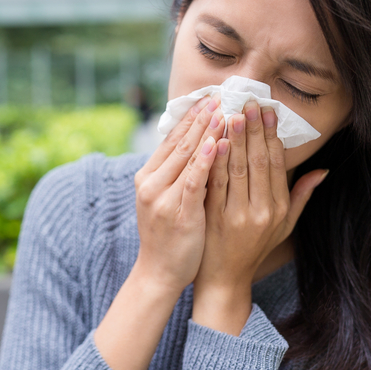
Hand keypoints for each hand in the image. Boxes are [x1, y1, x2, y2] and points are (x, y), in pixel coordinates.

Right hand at [132, 94, 225, 294]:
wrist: (158, 273)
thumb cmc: (168, 236)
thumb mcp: (165, 198)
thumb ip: (177, 172)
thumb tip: (199, 144)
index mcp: (147, 177)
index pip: (170, 139)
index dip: (190, 118)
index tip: (208, 98)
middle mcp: (151, 183)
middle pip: (179, 143)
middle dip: (200, 118)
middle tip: (219, 95)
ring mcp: (162, 198)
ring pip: (186, 157)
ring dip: (206, 131)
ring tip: (223, 110)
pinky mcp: (178, 213)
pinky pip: (194, 181)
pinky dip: (205, 160)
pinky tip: (219, 143)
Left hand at [192, 101, 327, 331]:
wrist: (225, 279)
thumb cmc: (254, 248)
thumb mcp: (285, 226)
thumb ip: (302, 196)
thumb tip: (323, 169)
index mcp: (278, 209)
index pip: (276, 164)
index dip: (273, 135)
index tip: (268, 110)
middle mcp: (261, 211)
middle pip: (258, 162)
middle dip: (254, 130)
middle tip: (249, 102)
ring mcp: (237, 215)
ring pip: (236, 169)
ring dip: (235, 138)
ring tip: (232, 112)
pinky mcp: (214, 218)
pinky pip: (215, 183)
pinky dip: (215, 160)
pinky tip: (214, 140)